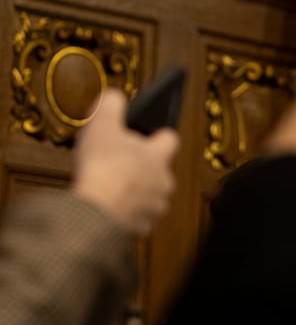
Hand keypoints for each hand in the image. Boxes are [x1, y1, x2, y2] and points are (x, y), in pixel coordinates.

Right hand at [72, 88, 178, 234]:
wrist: (96, 211)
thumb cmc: (102, 168)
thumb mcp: (102, 124)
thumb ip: (111, 104)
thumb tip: (115, 97)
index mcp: (158, 156)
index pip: (170, 138)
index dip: (158, 134)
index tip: (149, 132)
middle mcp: (164, 182)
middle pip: (158, 170)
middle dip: (142, 166)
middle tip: (118, 162)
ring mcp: (155, 207)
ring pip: (149, 196)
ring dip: (135, 192)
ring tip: (111, 186)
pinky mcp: (142, 228)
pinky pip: (137, 218)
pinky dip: (125, 213)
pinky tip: (108, 206)